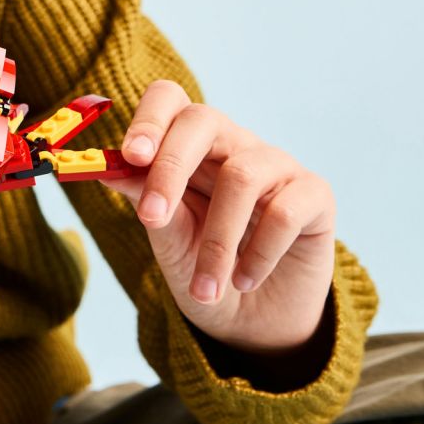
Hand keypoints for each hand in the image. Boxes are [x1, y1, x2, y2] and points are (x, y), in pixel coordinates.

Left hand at [98, 80, 336, 366]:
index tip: (128, 156)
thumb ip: (146, 202)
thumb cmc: (205, 270)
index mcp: (192, 147)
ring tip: (205, 288)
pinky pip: (284, 212)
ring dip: (217, 241)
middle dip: (171, 167)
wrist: (255, 323)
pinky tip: (245, 281)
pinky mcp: (315, 195)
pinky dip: (258, 254)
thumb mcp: (169, 240)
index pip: (171, 100)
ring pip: (242, 176)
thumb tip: (107, 168)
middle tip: (151, 218)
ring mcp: (278, 166)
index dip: (149, 119)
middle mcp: (235, 145)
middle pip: (204, 120)